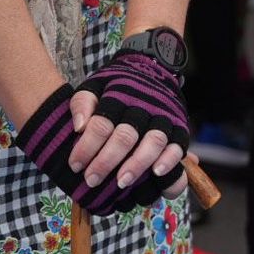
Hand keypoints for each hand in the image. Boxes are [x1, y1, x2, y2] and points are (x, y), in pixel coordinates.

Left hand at [16, 81, 184, 213]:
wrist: (151, 71)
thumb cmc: (116, 88)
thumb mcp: (95, 86)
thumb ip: (83, 103)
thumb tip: (78, 127)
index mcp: (118, 95)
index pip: (101, 123)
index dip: (86, 147)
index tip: (74, 165)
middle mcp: (143, 106)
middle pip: (125, 136)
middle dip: (106, 161)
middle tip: (91, 180)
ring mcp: (164, 117)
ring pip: (153, 141)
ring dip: (137, 164)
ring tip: (121, 182)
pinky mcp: (179, 129)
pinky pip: (177, 146)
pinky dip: (169, 161)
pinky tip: (156, 173)